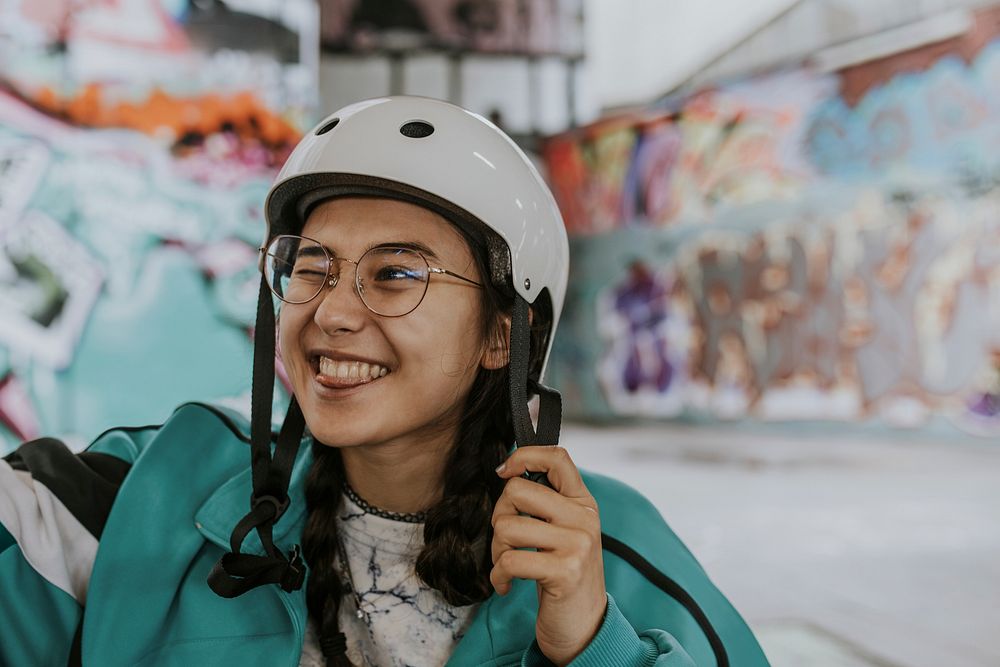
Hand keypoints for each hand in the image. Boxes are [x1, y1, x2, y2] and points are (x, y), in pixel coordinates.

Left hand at [491, 446, 606, 665]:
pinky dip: (498, 576)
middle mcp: (583, 518)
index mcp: (583, 503)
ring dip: (496, 550)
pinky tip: (506, 585)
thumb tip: (507, 472)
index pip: (557, 457)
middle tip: (506, 541)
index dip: (524, 455)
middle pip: (518, 490)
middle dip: (499, 516)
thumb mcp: (564, 532)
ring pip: (507, 526)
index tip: (503, 472)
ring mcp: (577, 544)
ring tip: (506, 564)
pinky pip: (510, 561)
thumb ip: (546, 503)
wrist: (585, 626)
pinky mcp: (565, 571)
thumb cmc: (564, 576)